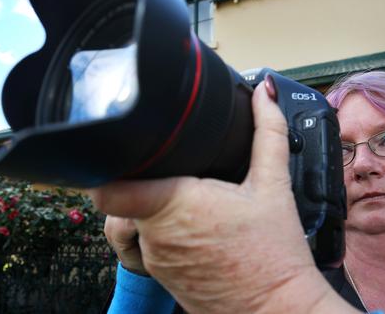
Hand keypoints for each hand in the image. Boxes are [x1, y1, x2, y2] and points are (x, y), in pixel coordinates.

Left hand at [89, 81, 352, 312]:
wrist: (278, 311)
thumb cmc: (274, 254)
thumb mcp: (274, 185)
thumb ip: (268, 131)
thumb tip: (265, 92)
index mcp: (175, 204)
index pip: (110, 187)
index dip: (106, 165)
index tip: (120, 153)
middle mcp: (155, 235)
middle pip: (121, 198)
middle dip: (139, 181)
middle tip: (170, 171)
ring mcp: (155, 261)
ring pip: (130, 224)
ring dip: (147, 209)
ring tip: (184, 202)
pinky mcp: (161, 279)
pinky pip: (145, 248)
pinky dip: (160, 234)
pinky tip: (193, 231)